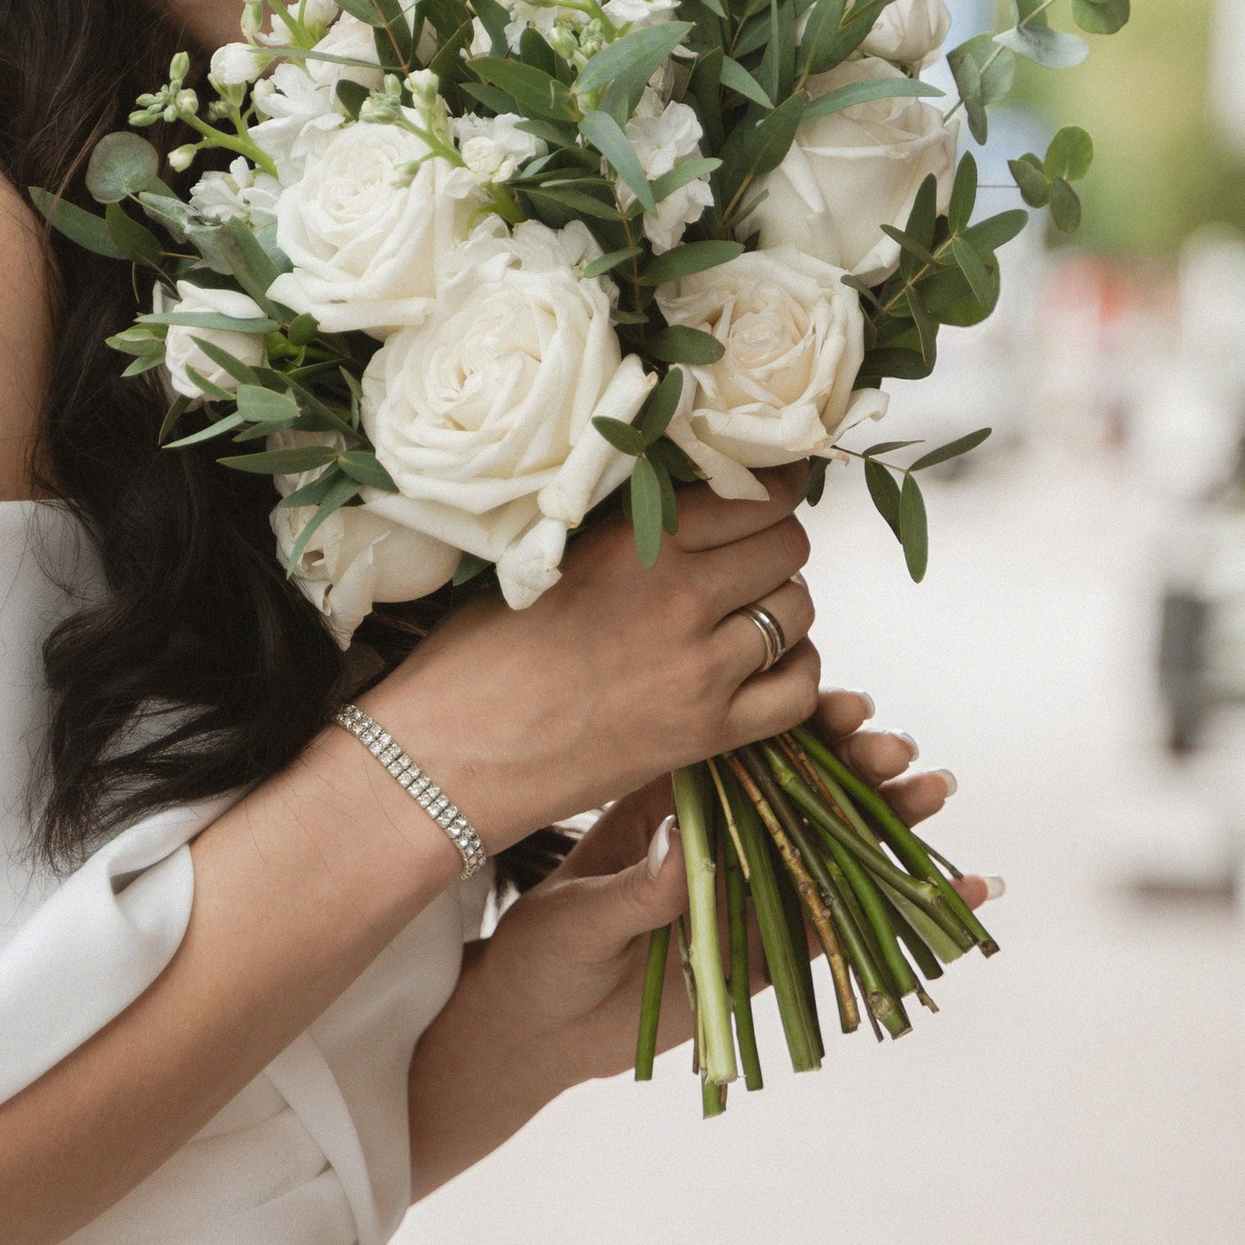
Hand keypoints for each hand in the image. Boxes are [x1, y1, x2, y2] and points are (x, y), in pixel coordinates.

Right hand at [365, 474, 825, 854]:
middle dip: (773, 547)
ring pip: (798, 611)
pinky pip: (798, 692)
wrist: (446, 756)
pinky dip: (794, 676)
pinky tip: (763, 672)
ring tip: (746, 617)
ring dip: (782, 608)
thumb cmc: (472, 659)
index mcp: (636, 541)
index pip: (753, 493)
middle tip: (745, 562)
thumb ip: (627, 535)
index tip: (769, 490)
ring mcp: (701, 668)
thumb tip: (685, 511)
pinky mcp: (707, 734)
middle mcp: (681, 596)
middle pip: (787, 545)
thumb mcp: (547, 562)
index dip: (771, 488)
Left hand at [404, 689, 994, 1189]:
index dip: (802, 723)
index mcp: (675, 799)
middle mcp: (726, 833)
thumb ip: (638, 888)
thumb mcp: (577, 917)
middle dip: (858, 764)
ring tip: (938, 792)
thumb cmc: (540, 955)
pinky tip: (964, 889)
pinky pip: (845, 924)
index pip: (749, 746)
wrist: (536, 1030)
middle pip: (807, 786)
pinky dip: (901, 909)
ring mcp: (755, 889)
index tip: (845, 707)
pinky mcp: (776, 951)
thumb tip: (689, 853)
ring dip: (890, 819)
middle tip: (899, 754)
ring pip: (834, 845)